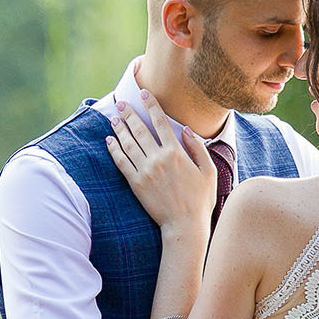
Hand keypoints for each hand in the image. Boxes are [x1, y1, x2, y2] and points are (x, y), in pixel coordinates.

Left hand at [105, 94, 216, 238]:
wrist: (185, 225)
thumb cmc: (201, 200)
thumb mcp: (208, 171)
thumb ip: (198, 148)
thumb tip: (187, 130)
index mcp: (176, 152)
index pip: (160, 122)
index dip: (151, 105)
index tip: (143, 94)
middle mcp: (158, 158)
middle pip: (139, 129)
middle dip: (129, 113)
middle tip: (121, 102)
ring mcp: (145, 170)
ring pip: (128, 143)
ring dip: (119, 128)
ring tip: (114, 118)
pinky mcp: (136, 183)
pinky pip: (121, 162)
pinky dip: (114, 149)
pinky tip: (109, 140)